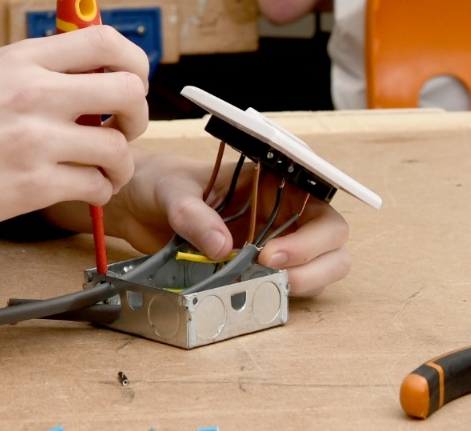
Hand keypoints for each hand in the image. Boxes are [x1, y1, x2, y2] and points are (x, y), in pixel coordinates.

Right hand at [0, 24, 151, 254]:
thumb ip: (38, 73)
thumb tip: (94, 77)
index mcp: (21, 58)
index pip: (107, 41)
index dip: (133, 63)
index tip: (129, 84)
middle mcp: (34, 90)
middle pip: (128, 88)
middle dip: (137, 113)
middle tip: (120, 130)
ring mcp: (35, 137)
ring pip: (119, 145)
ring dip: (118, 163)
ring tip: (98, 171)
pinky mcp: (33, 184)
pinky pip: (98, 185)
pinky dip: (97, 192)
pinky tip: (78, 191)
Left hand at [46, 147, 350, 297]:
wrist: (139, 206)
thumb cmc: (162, 183)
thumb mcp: (172, 191)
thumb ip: (193, 214)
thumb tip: (221, 247)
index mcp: (272, 177)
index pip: (319, 193)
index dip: (312, 220)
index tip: (276, 248)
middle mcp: (283, 209)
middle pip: (331, 235)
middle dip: (313, 257)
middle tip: (271, 267)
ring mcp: (279, 240)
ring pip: (324, 264)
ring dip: (306, 280)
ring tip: (266, 284)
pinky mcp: (265, 268)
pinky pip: (292, 284)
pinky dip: (282, 293)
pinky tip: (251, 292)